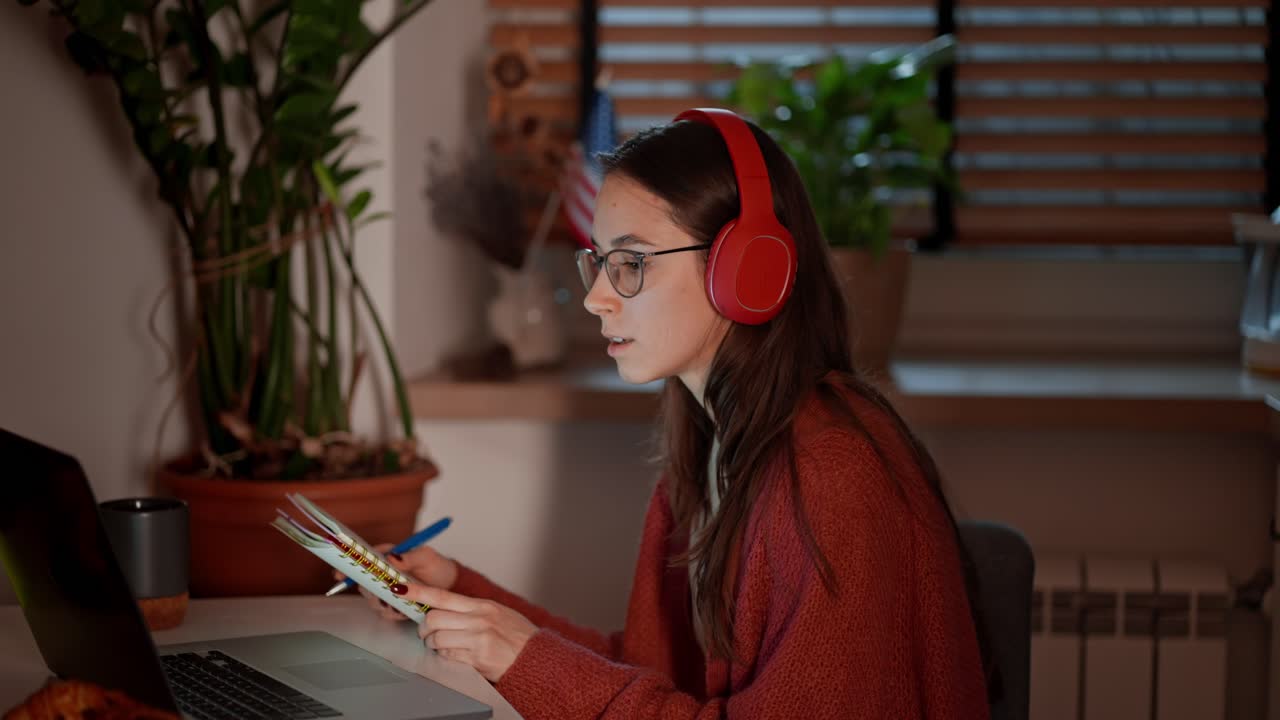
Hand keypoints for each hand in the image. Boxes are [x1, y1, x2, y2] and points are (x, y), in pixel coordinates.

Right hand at [334, 543, 459, 622]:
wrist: (451, 586)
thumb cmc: (437, 566)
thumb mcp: (425, 556)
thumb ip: (408, 557)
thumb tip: (391, 558)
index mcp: (388, 557)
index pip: (364, 559)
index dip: (350, 565)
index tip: (340, 574)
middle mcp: (385, 574)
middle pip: (363, 582)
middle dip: (368, 589)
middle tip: (380, 592)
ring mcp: (389, 590)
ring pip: (372, 599)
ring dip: (379, 602)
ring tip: (393, 603)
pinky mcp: (395, 605)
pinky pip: (385, 612)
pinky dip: (391, 612)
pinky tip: (401, 610)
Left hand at [391, 582, 536, 682]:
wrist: (535, 658)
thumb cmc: (517, 636)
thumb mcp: (496, 613)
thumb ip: (470, 610)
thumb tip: (441, 608)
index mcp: (481, 605)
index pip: (442, 595)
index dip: (417, 592)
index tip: (399, 589)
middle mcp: (478, 619)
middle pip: (433, 618)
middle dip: (424, 628)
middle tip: (426, 633)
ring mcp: (477, 638)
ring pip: (437, 638)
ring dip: (434, 644)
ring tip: (443, 646)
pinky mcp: (477, 657)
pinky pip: (448, 655)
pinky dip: (446, 656)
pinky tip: (456, 654)